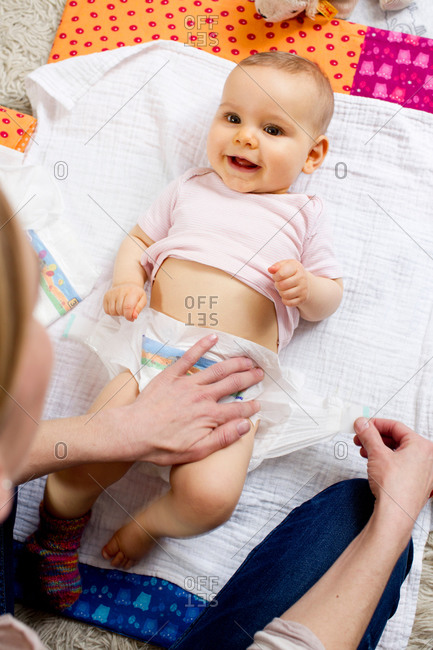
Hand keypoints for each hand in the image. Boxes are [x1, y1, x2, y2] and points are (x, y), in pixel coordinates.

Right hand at [103, 283, 146, 320]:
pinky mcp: (106, 296)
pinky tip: (117, 307)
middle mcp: (120, 291)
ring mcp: (111, 293)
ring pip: (112, 311)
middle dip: (124, 315)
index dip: (129, 316)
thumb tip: (134, 316)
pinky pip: (107, 311)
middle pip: (120, 310)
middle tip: (128, 311)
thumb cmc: (135, 294)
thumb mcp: (142, 299)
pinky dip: (112, 312)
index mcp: (131, 291)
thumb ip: (139, 308)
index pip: (127, 307)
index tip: (131, 318)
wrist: (127, 285)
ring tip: (122, 309)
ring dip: (118, 314)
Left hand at [114, 333, 262, 464]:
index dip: (251, 406)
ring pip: (217, 369)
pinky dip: (201, 346)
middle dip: (248, 378)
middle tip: (260, 373)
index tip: (259, 403)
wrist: (134, 432)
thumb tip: (245, 425)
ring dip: (234, 363)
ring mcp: (187, 383)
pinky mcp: (172, 375)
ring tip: (247, 359)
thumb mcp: (197, 450)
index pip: (238, 409)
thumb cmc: (163, 446)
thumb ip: (224, 437)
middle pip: (232, 384)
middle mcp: (203, 396)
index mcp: (210, 415)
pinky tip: (213, 338)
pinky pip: (189, 357)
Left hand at [268, 260, 309, 306]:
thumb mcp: (284, 265)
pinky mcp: (303, 298)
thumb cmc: (290, 271)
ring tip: (283, 289)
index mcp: (296, 267)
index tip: (277, 276)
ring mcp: (303, 289)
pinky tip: (286, 295)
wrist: (304, 281)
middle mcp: (302, 278)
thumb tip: (270, 269)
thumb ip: (276, 266)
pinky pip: (289, 303)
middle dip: (277, 285)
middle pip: (282, 285)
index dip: (275, 276)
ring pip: (285, 295)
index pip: (281, 274)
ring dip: (281, 293)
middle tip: (279, 283)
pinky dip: (285, 300)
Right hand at [353, 417, 432, 522]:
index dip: (376, 424)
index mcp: (422, 446)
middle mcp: (427, 458)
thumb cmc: (394, 488)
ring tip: (365, 451)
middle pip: (398, 439)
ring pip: (399, 452)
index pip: (396, 426)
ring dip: (379, 449)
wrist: (395, 515)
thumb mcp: (377, 454)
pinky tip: (375, 464)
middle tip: (361, 438)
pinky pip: (402, 464)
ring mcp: (424, 471)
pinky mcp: (417, 483)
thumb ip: (368, 434)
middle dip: (376, 438)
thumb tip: (363, 424)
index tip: (364, 425)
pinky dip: (387, 461)